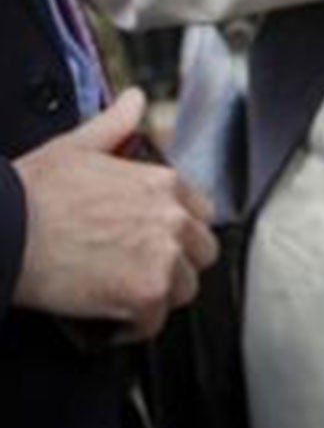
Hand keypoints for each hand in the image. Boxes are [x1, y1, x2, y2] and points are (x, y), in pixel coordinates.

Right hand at [13, 90, 218, 341]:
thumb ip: (115, 124)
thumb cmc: (31, 194)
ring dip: (158, 294)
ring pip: (184, 288)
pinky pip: (155, 322)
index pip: (201, 213)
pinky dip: (134, 326)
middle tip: (142, 269)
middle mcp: (172, 220)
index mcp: (163, 184)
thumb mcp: (76, 146)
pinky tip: (112, 319)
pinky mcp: (144, 294)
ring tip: (126, 293)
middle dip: (177, 262)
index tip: (159, 240)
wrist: (3, 231)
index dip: (180, 229)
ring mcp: (162, 258)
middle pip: (201, 252)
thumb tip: (133, 101)